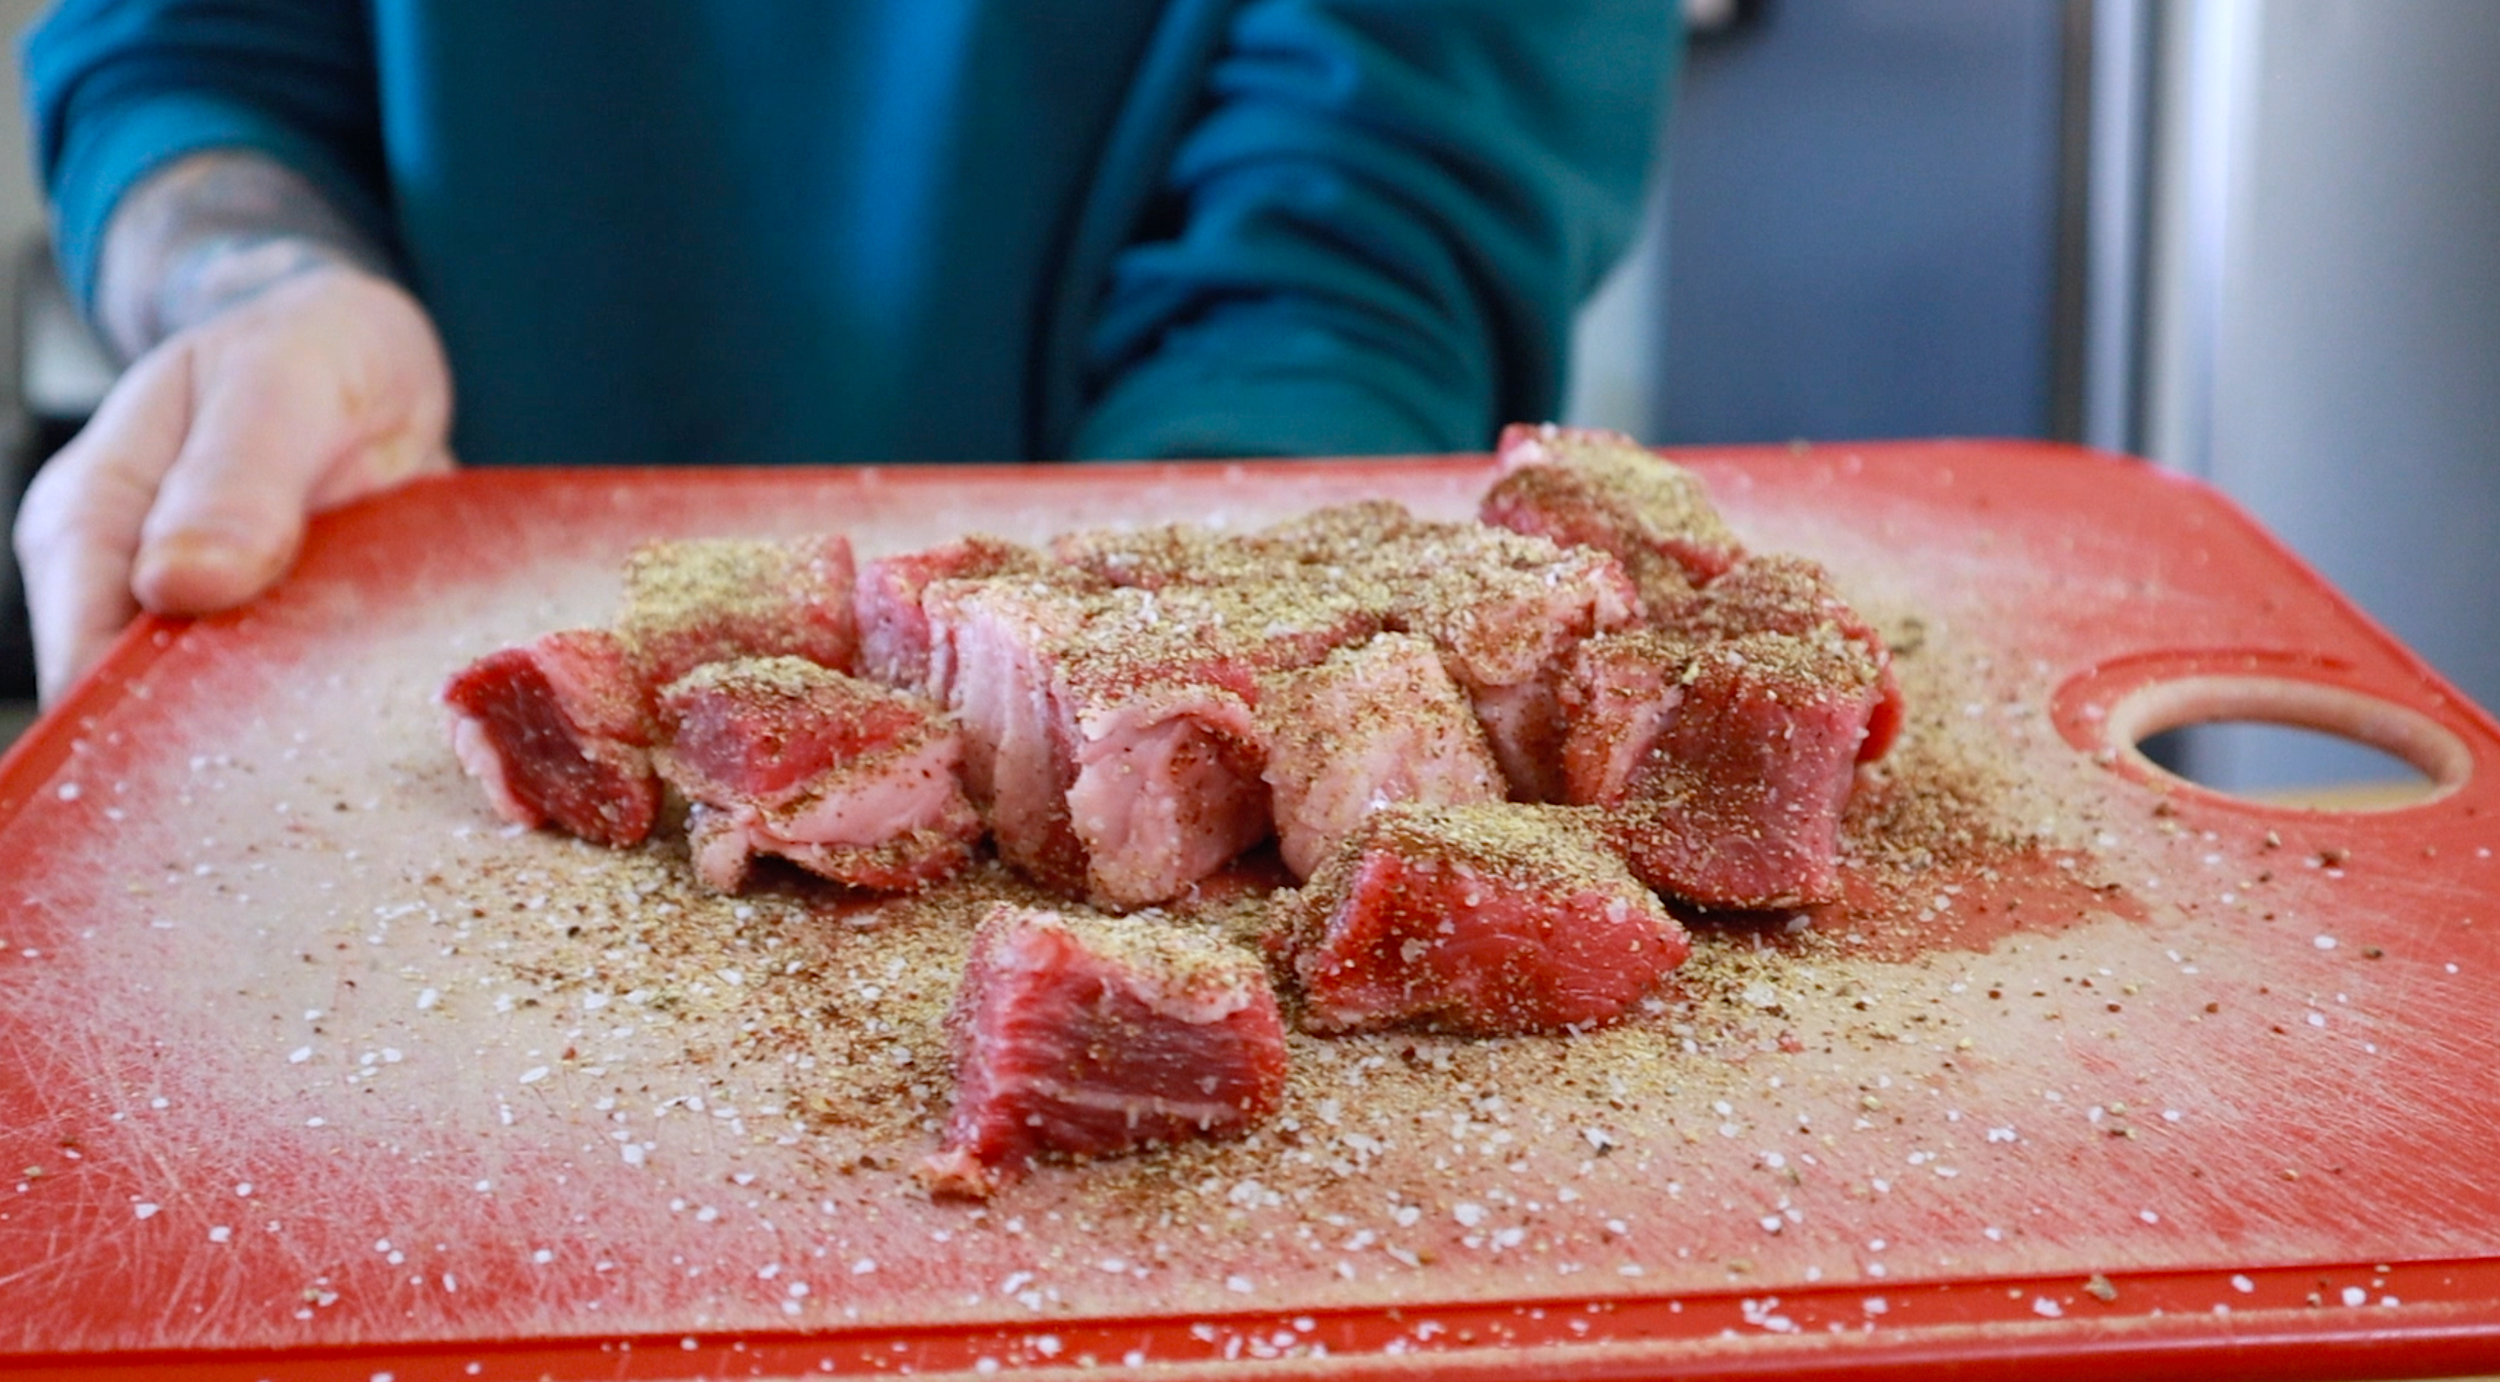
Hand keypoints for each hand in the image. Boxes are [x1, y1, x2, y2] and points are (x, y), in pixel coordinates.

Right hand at [13, 264, 453, 702]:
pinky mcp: (290, 639)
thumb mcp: (277, 381)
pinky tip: (387, 714)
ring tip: (357, 735)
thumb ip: (234, 476)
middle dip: (221, 745)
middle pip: (152, 709)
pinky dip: (345, 710)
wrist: (367, 350)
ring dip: (292, 735)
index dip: (139, 716)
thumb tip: (176, 584)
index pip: (81, 655)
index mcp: (91, 520)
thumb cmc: (305, 349)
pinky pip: (308, 698)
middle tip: (311, 751)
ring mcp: (217, 620)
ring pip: (235, 718)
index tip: (224, 744)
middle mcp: (136, 586)